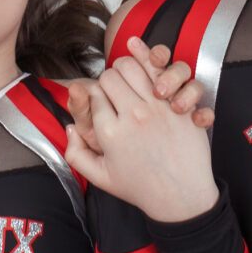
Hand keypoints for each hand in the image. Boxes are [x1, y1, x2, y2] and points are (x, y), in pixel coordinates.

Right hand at [62, 54, 219, 224]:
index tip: (100, 104)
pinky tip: (142, 56)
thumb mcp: (101, 178)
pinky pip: (160, 70)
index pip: (92, 94)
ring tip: (129, 81)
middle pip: (109, 76)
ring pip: (131, 66)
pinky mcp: (176, 104)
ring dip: (126, 69)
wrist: (181, 196)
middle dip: (108, 81)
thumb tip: (71, 128)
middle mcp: (131, 115)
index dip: (93, 96)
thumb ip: (76, 154)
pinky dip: (149, 58)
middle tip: (114, 93)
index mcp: (110, 133)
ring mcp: (156, 107)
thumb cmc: (141, 188)